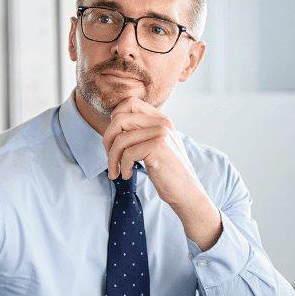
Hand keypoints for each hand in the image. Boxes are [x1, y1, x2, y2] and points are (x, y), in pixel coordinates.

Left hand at [102, 97, 221, 249]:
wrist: (186, 192)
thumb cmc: (167, 172)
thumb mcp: (155, 146)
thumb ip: (140, 132)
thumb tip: (113, 125)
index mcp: (160, 119)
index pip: (129, 103)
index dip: (114, 119)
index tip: (114, 140)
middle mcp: (161, 122)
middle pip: (119, 119)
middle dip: (107, 140)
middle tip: (111, 158)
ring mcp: (160, 133)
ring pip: (120, 138)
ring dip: (112, 158)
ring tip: (115, 171)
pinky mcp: (158, 147)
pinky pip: (127, 153)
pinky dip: (123, 167)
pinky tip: (127, 175)